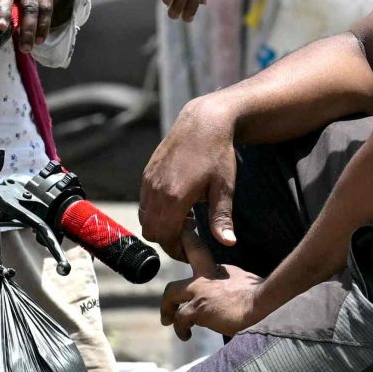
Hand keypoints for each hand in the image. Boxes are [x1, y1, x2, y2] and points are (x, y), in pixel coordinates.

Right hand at [140, 89, 240, 259]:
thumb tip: (228, 243)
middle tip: (190, 234)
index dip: (176, 249)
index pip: (164, 237)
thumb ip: (221, 218)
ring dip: (161, 225)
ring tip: (186, 218)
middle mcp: (156, 191)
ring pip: (145, 217)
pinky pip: (144, 202)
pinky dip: (156, 211)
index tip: (191, 249)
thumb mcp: (224, 188)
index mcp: (174, 198)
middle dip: (168, 239)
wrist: (204, 122)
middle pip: (151, 231)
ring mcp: (148, 182)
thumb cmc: (217, 154)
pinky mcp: (147, 174)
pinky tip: (177, 203)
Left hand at [160, 243, 268, 341]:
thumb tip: (234, 294)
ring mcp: (199, 292)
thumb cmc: (260, 297)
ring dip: (168, 311)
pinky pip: (180, 319)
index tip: (180, 239)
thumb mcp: (245, 282)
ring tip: (169, 322)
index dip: (187, 245)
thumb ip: (232, 283)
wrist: (262, 304)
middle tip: (168, 301)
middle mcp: (205, 277)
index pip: (198, 254)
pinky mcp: (198, 308)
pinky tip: (186, 336)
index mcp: (217, 270)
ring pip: (171, 296)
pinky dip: (180, 329)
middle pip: (176, 279)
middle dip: (169, 291)